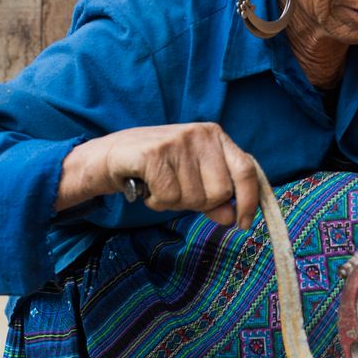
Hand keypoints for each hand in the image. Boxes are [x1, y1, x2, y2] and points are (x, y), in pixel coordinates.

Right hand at [57, 123, 259, 229]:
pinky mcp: (154, 153)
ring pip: (194, 198)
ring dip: (174, 203)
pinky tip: (148, 187)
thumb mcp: (191, 181)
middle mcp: (201, 134)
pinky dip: (157, 202)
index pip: (246, 169)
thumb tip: (233, 218)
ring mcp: (178, 141)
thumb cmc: (156, 169)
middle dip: (199, 203)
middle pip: (220, 191)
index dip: (249, 200)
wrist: (108, 156)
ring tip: (160, 186)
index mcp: (216, 136)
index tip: (243, 224)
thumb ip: (215, 198)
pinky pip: (170, 197)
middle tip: (177, 191)